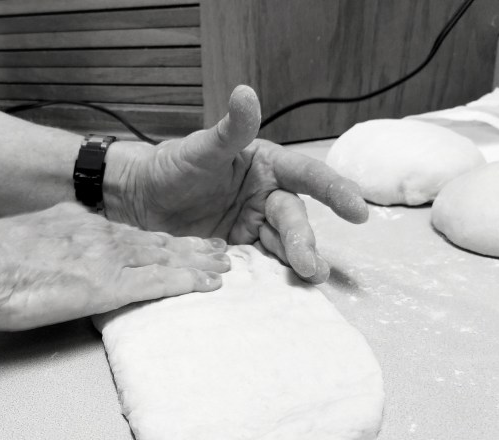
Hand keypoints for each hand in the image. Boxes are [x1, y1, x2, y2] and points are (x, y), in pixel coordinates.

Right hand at [0, 203, 229, 329]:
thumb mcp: (23, 242)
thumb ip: (47, 246)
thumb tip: (54, 258)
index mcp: (77, 226)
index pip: (128, 233)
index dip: (158, 239)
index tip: (178, 242)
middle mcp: (97, 236)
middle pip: (154, 241)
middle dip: (189, 246)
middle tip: (218, 250)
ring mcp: (104, 259)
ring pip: (164, 257)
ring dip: (197, 262)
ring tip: (224, 266)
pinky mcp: (105, 285)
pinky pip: (156, 282)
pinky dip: (185, 281)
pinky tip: (206, 286)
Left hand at [105, 85, 367, 282]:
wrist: (140, 201)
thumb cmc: (172, 166)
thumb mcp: (201, 148)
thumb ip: (229, 129)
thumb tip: (245, 93)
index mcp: (265, 165)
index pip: (306, 175)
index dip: (333, 190)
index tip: (358, 209)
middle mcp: (265, 195)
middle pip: (292, 218)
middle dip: (304, 240)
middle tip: (312, 266)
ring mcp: (253, 224)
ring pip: (281, 242)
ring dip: (297, 259)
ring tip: (310, 277)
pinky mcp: (238, 249)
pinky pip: (259, 262)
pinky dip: (271, 274)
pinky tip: (281, 288)